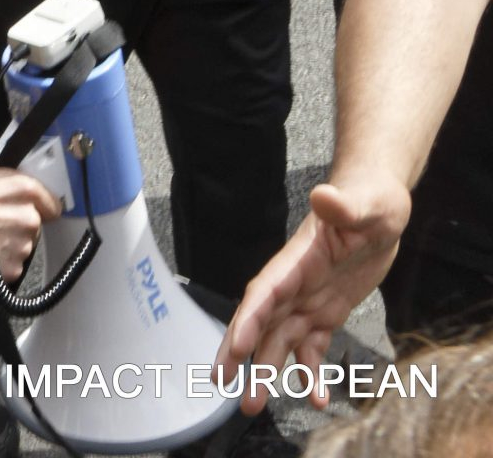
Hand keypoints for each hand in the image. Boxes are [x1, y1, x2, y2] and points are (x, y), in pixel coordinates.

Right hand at [0, 153, 61, 283]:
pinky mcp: (10, 270)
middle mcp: (27, 218)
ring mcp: (21, 246)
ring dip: (8, 244)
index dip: (41, 205)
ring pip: (23, 246)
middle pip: (33, 224)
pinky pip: (11, 266)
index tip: (31, 209)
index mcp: (22, 191)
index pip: (50, 202)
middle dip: (17, 224)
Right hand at [217, 173, 407, 410]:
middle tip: (223, 385)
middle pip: (259, 322)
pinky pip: (312, 346)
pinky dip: (310, 372)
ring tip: (253, 404)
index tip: (236, 348)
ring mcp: (307, 299)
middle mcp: (294, 284)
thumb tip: (323, 196)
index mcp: (296, 261)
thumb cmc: (371, 199)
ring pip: (278, 340)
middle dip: (239, 353)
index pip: (265, 293)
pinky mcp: (326, 312)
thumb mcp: (365, 204)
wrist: (378, 205)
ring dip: (265, 371)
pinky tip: (318, 397)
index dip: (249, 320)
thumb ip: (342, 206)